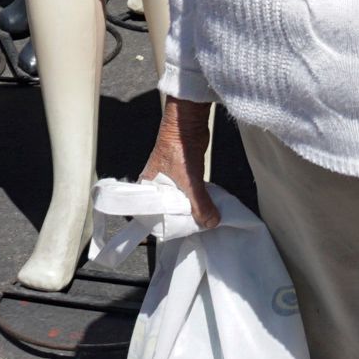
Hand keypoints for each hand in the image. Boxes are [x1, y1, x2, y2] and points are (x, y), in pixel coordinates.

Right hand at [144, 96, 219, 228]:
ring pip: (181, 201)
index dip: (164, 225)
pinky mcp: (183, 174)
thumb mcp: (189, 182)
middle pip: (168, 209)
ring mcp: (170, 180)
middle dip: (181, 219)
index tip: (179, 234)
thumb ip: (200, 204)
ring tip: (202, 221)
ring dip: (191, 209)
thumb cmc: (178, 150)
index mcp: (147, 189)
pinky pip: (189, 193)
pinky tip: (206, 206)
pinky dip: (197, 199)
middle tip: (195, 231)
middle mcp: (156, 186)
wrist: (188, 124)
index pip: (151, 215)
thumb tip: (211, 223)